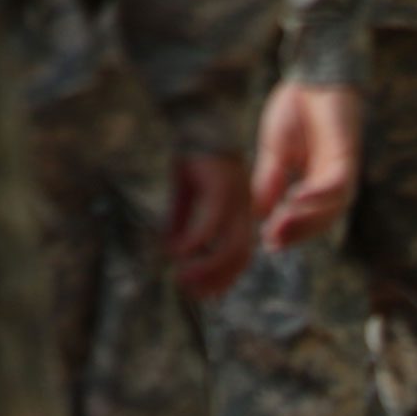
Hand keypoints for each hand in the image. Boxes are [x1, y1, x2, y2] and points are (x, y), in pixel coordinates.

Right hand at [165, 152, 253, 299]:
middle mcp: (243, 206)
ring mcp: (235, 196)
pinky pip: (210, 220)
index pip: (241, 254)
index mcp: (240, 211)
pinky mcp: (220, 183)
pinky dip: (194, 240)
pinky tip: (176, 253)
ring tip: (182, 278)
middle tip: (190, 292)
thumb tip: (173, 253)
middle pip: (240, 255)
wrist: (196, 118)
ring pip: (229, 243)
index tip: (206, 296)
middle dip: (216, 279)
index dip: (226, 278)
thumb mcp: (185, 196)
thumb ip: (181, 223)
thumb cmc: (191, 156)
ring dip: (206, 266)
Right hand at [250, 81, 363, 250]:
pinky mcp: (347, 156)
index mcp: (316, 184)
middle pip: (320, 221)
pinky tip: (293, 199)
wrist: (311, 76)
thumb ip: (270, 181)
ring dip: (305, 221)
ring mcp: (342, 170)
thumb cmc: (295, 110)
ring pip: (332, 209)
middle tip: (271, 241)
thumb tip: (256, 214)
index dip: (287, 233)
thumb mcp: (275, 152)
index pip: (306, 218)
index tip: (265, 243)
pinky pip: (337, 185)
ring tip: (280, 226)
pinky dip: (317, 196)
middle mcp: (332, 183)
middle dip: (296, 233)